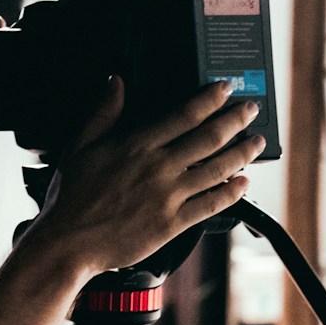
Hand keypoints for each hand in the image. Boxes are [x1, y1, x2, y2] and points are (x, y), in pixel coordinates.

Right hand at [24, 78, 262, 275]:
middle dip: (236, 119)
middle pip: (209, 137)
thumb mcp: (79, 145)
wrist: (69, 242)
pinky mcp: (173, 223)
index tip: (225, 88)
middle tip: (251, 109)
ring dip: (242, 153)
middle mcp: (158, 167)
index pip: (184, 114)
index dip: (210, 98)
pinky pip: (211, 204)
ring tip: (256, 142)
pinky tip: (243, 183)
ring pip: (217, 169)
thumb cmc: (72, 196)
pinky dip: (231, 192)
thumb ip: (103, 112)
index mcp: (137, 144)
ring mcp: (169, 196)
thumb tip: (116, 82)